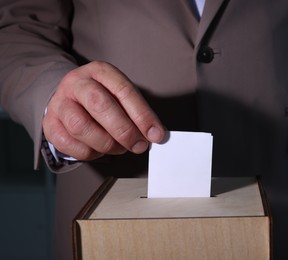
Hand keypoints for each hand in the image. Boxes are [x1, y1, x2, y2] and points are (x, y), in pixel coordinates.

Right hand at [43, 61, 164, 160]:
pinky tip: (99, 150)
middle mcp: (77, 83)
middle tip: (138, 145)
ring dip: (106, 144)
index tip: (156, 134)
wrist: (71, 98)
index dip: (142, 115)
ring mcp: (60, 103)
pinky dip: (89, 153)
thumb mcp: (122, 97)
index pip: (124, 91)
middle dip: (124, 130)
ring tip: (119, 148)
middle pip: (99, 105)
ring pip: (80, 126)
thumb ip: (138, 113)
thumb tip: (156, 134)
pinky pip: (68, 143)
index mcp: (100, 71)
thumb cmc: (103, 98)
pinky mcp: (50, 123)